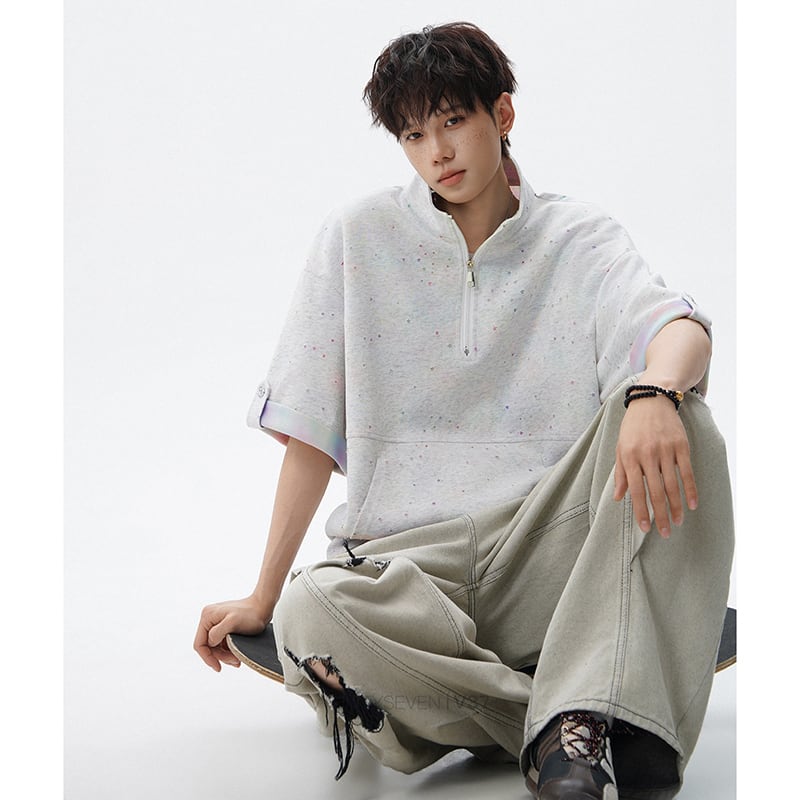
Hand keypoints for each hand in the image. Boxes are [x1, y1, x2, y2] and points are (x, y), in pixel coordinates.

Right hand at [194, 596, 271, 671]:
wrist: (263, 607)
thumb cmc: (251, 614)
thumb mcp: (233, 622)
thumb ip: (217, 632)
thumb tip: (210, 642)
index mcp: (207, 616)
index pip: (200, 643)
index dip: (207, 658)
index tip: (217, 667)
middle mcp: (209, 619)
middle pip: (208, 647)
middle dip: (220, 656)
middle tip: (234, 661)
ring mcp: (216, 623)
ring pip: (215, 647)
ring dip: (225, 655)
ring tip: (237, 659)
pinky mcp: (224, 627)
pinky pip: (221, 644)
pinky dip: (228, 651)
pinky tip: (236, 655)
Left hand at [613, 395, 697, 536]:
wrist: (652, 400)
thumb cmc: (632, 427)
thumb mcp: (620, 447)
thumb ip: (621, 473)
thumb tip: (619, 498)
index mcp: (629, 457)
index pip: (636, 490)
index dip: (641, 511)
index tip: (645, 528)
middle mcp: (647, 455)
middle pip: (656, 491)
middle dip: (660, 515)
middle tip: (665, 533)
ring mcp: (665, 450)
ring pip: (672, 485)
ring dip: (676, 507)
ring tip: (677, 522)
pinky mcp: (681, 446)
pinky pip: (687, 472)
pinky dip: (691, 490)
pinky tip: (692, 504)